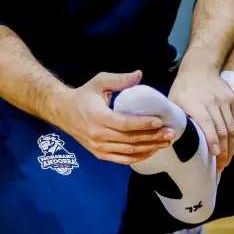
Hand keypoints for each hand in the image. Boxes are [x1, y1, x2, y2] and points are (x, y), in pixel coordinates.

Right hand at [54, 71, 174, 164]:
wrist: (62, 112)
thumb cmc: (83, 95)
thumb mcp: (99, 82)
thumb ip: (120, 79)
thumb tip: (140, 74)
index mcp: (98, 117)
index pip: (125, 124)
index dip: (143, 124)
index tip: (159, 121)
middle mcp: (98, 135)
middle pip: (130, 140)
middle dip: (152, 137)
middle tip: (170, 133)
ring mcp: (98, 148)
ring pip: (129, 152)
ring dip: (149, 148)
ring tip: (165, 142)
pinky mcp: (99, 154)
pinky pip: (122, 159)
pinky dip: (139, 157)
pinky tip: (151, 151)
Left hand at [168, 68, 233, 172]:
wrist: (200, 67)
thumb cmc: (183, 89)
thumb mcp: (173, 101)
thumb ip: (174, 119)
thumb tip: (169, 141)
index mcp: (196, 103)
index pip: (207, 124)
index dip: (212, 141)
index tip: (215, 155)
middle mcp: (212, 101)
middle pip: (222, 130)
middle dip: (223, 151)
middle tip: (220, 166)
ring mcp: (224, 100)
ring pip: (231, 127)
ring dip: (230, 146)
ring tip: (227, 161)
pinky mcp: (233, 99)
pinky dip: (233, 135)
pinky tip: (230, 146)